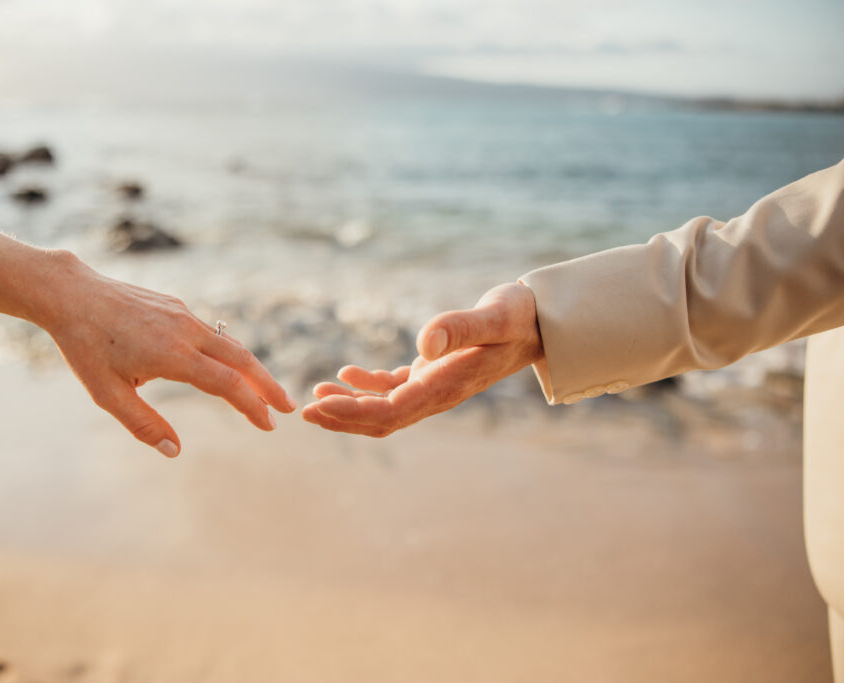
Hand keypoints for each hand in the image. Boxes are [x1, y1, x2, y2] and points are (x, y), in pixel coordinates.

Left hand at [39, 254, 295, 455]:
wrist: (72, 295)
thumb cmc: (85, 348)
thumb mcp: (107, 395)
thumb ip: (143, 424)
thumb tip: (174, 451)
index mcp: (172, 356)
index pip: (228, 385)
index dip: (253, 406)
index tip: (269, 425)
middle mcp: (185, 332)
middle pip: (242, 360)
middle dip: (268, 386)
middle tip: (288, 408)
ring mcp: (183, 316)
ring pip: (229, 345)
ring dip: (252, 369)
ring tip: (265, 391)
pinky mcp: (176, 307)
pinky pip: (211, 333)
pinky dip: (229, 353)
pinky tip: (227, 368)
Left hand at [301, 283, 542, 436]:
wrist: (540, 322)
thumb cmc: (519, 316)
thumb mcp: (495, 315)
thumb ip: (460, 327)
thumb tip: (423, 344)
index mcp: (448, 386)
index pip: (392, 410)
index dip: (353, 412)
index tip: (320, 406)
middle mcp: (439, 395)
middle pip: (382, 419)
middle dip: (342, 418)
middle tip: (304, 413)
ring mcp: (435, 387)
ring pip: (385, 409)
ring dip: (350, 405)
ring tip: (316, 394)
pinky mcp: (434, 375)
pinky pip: (395, 390)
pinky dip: (368, 386)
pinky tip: (346, 373)